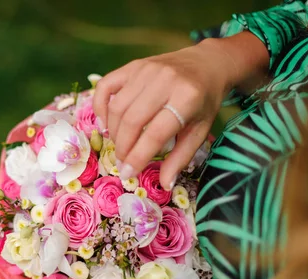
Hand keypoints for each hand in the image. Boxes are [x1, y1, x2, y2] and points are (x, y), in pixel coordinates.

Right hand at [93, 33, 268, 189]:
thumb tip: (165, 184)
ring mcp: (146, 69)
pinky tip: (106, 123)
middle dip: (122, 148)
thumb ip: (181, 157)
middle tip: (122, 163)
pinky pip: (105, 86)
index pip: (154, 134)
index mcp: (187, 98)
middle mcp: (164, 80)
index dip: (137, 157)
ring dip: (113, 132)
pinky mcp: (133, 65)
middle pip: (131, 121)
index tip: (128, 174)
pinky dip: (100, 107)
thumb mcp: (200, 131)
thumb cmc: (204, 102)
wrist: (207, 64)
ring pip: (117, 107)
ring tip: (120, 145)